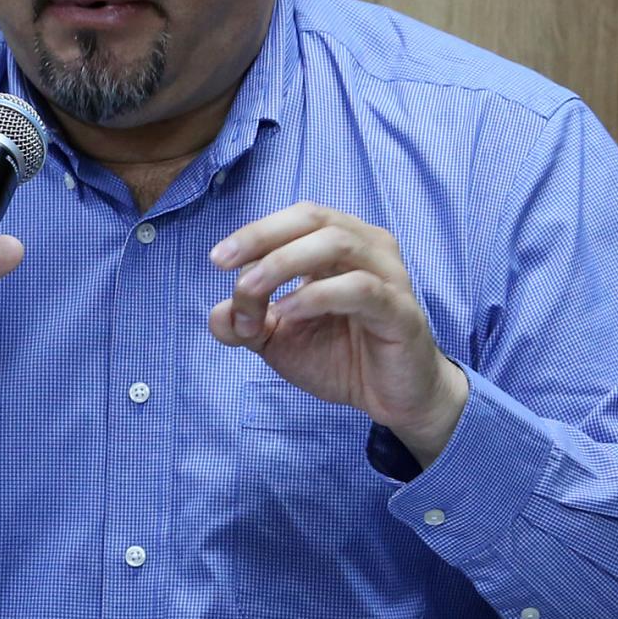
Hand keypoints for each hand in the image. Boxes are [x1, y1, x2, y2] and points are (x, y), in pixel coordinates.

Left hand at [208, 201, 468, 462]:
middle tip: (224, 265)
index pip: (296, 218)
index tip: (217, 261)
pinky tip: (287, 313)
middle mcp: (368, 248)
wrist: (389, 400)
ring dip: (281, 265)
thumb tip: (216, 315)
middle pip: (313, 217)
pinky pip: (359, 289)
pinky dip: (315, 295)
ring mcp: (389, 276)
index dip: (254, 233)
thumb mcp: (279, 340)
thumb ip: (246, 322)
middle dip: (262, 237)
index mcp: (341, 243)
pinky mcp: (401, 311)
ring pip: (335, 243)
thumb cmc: (340, 357)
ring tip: (252, 295)